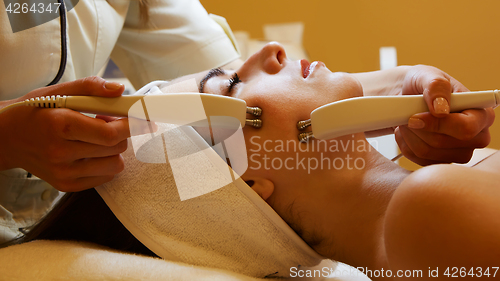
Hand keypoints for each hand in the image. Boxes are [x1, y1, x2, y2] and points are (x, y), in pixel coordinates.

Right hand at [0, 76, 135, 190]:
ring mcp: (64, 173)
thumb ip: (90, 87)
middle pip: (116, 147)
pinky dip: (106, 162)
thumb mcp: (57, 92)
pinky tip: (90, 151)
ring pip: (115, 164)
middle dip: (120, 132)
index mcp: (60, 126)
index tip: (147, 120)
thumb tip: (120, 90)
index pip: (110, 132)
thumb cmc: (33, 112)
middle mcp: (61, 153)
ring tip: (95, 137)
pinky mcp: (66, 186)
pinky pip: (105, 176)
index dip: (133, 125)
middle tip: (106, 121)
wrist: (4, 138)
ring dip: (114, 149)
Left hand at [395, 65, 494, 164]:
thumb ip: (437, 86)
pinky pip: (417, 159)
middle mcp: (476, 137)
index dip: (437, 124)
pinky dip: (406, 145)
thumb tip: (441, 109)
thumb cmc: (425, 84)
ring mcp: (459, 152)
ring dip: (408, 135)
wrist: (411, 98)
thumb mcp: (429, 75)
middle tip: (407, 114)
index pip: (465, 129)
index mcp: (482, 114)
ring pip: (426, 152)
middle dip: (417, 128)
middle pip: (441, 142)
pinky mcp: (441, 161)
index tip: (414, 116)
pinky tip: (407, 132)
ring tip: (406, 120)